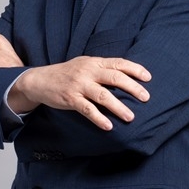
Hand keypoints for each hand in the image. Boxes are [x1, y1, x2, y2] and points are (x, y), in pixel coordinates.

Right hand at [8, 56, 149, 130]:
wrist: (40, 80)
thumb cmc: (67, 74)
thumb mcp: (85, 65)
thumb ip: (102, 69)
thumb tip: (126, 76)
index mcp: (94, 62)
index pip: (118, 63)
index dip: (135, 69)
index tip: (148, 78)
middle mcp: (88, 72)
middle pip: (114, 78)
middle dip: (132, 88)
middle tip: (146, 98)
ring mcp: (79, 85)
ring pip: (103, 96)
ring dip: (119, 107)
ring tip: (131, 117)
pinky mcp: (70, 99)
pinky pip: (87, 110)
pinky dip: (99, 118)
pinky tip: (109, 126)